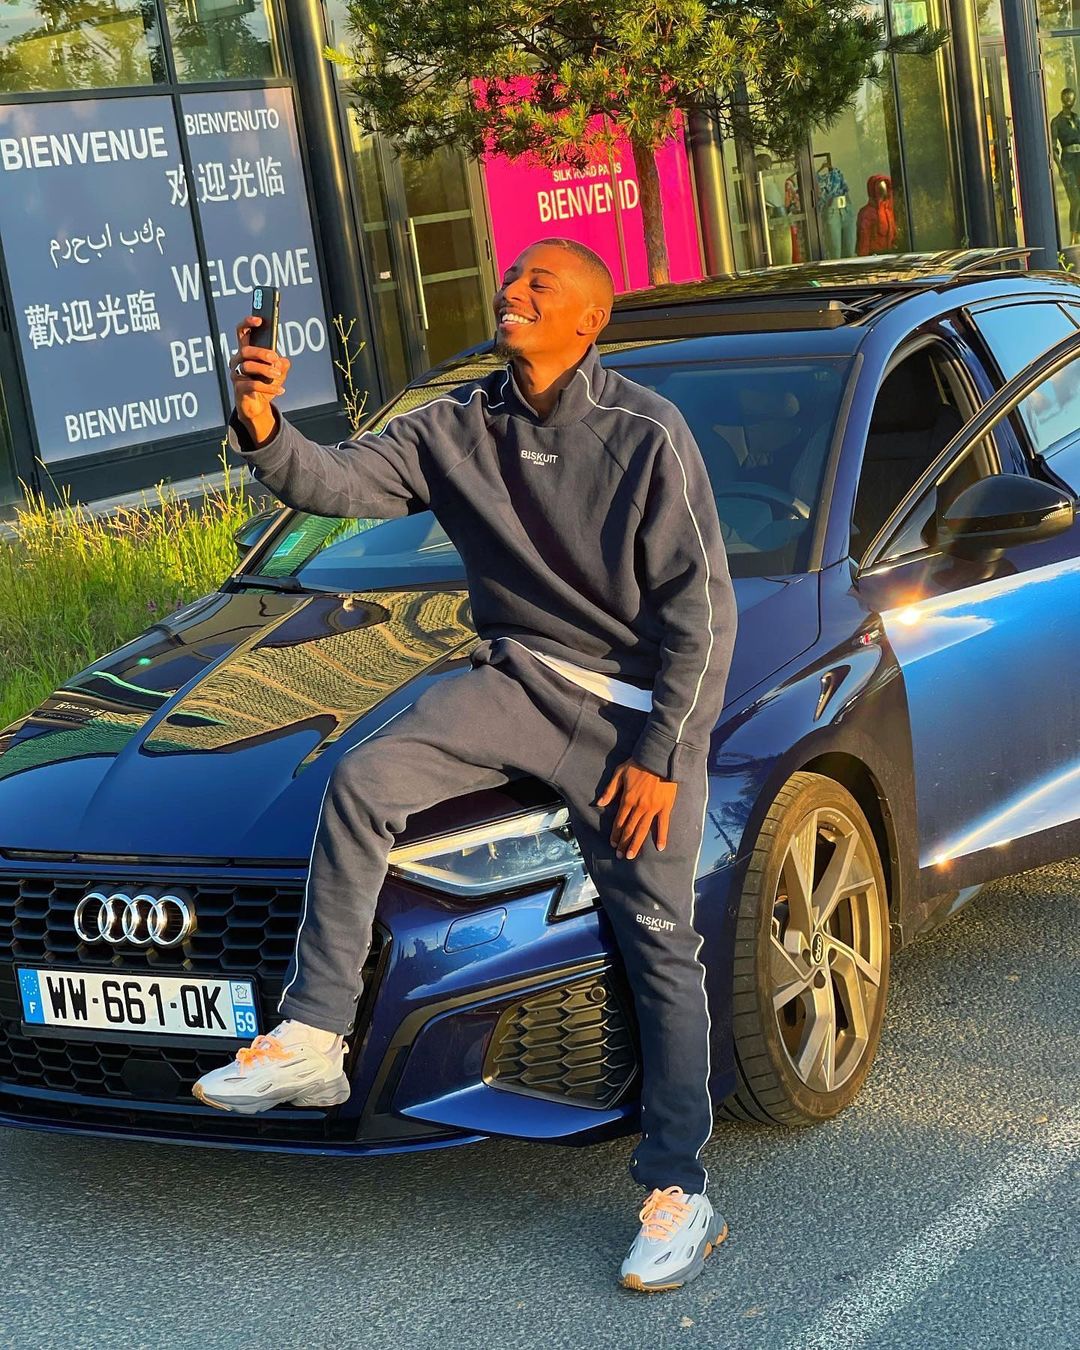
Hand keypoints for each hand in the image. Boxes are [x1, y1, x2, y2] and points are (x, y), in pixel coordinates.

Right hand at [230, 315, 289, 445]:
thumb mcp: (278, 372)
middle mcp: (238, 360)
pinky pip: (253, 385)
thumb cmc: (264, 384)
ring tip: (277, 375)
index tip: (259, 320)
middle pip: (246, 350)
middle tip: (274, 358)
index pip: (242, 332)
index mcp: (246, 351)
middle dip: (262, 352)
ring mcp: (237, 374)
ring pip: (248, 366)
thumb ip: (282, 364)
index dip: (248, 323)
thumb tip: (282, 361)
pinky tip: (280, 389)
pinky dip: (269, 388)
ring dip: (266, 370)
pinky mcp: (239, 389)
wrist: (257, 406)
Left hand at [596, 757, 677, 859]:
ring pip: (643, 830)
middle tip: (621, 856)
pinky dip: (662, 837)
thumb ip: (610, 790)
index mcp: (627, 799)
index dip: (616, 834)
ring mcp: (653, 808)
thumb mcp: (619, 773)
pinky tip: (660, 847)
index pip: (619, 821)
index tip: (613, 844)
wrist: (659, 758)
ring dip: (636, 844)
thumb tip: (599, 803)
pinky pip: (663, 824)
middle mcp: (639, 807)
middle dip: (624, 843)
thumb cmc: (638, 763)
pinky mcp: (666, 807)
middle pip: (630, 829)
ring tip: (632, 856)